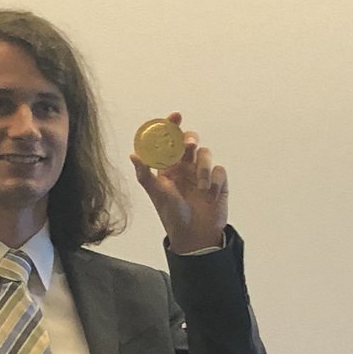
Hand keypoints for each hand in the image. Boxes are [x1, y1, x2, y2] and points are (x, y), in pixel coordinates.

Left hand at [130, 112, 228, 253]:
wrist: (194, 237)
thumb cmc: (172, 216)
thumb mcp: (157, 194)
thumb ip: (144, 175)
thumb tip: (133, 155)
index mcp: (168, 166)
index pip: (169, 141)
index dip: (172, 126)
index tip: (175, 116)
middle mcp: (184, 166)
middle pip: (190, 141)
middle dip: (190, 139)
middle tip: (189, 146)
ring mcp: (201, 173)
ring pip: (205, 154)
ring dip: (203, 168)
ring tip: (201, 188)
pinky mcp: (217, 182)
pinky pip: (219, 170)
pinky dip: (215, 180)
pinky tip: (210, 195)